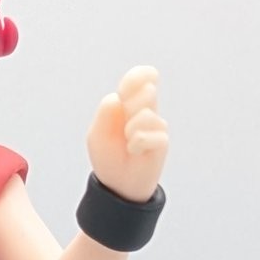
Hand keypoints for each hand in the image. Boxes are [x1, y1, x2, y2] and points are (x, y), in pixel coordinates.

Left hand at [86, 65, 168, 202]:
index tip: (129, 86)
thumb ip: (104, 114)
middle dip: (131, 105)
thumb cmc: (108, 156)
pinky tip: (134, 151)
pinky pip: (149, 134)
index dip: (139, 75)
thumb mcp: (97, 134)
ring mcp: (156, 125)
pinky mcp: (162, 141)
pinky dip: (136, 144)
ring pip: (146, 114)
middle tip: (123, 126)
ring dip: (130, 129)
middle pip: (147, 91)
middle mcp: (146, 110)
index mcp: (129, 103)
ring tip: (127, 142)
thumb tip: (117, 98)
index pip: (141, 78)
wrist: (117, 184)